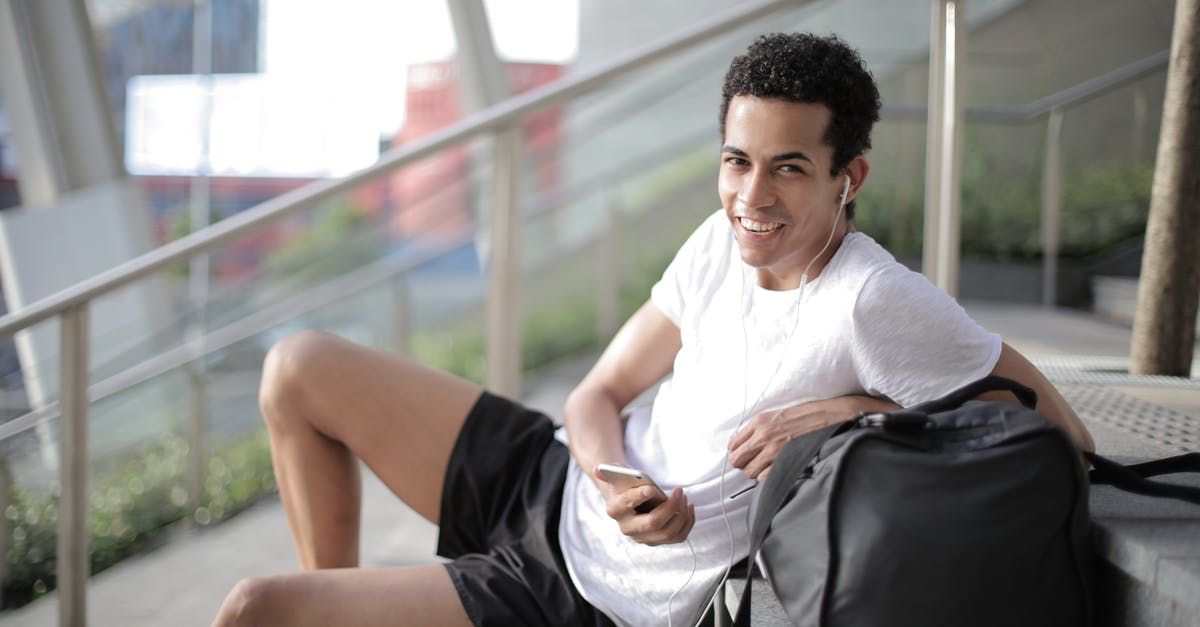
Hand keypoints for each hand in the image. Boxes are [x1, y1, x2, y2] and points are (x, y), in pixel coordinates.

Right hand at [592, 466, 694, 545]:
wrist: (627, 500)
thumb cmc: (623, 484)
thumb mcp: (615, 475)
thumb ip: (608, 470)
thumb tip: (597, 469)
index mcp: (615, 509)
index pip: (627, 505)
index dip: (639, 497)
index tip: (652, 489)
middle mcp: (628, 528)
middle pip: (653, 523)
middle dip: (670, 507)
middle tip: (679, 491)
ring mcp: (643, 537)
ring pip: (668, 532)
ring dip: (681, 514)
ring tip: (683, 496)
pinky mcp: (658, 540)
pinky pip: (678, 536)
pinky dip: (688, 522)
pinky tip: (689, 506)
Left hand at [728, 395, 897, 480]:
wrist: (830, 416)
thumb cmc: (805, 416)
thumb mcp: (776, 415)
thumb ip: (758, 429)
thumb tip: (744, 444)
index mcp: (758, 422)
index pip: (733, 445)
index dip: (737, 452)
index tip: (744, 455)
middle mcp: (762, 435)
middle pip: (737, 460)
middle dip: (743, 464)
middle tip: (754, 463)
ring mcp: (773, 450)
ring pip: (749, 472)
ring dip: (756, 472)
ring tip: (767, 467)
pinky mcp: (785, 461)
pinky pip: (765, 478)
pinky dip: (768, 477)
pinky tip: (777, 470)